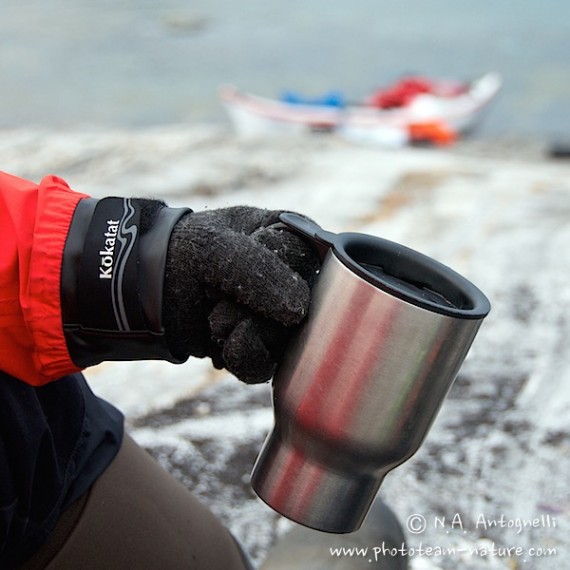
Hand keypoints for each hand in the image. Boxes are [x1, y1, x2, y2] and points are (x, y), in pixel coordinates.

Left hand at [163, 207, 319, 382]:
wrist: (145, 286)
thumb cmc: (181, 252)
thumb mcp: (214, 247)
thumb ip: (259, 271)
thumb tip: (299, 312)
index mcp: (288, 239)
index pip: (305, 261)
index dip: (270, 270)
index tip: (236, 259)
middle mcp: (291, 278)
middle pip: (300, 309)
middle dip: (252, 311)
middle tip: (215, 296)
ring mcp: (277, 316)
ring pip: (284, 342)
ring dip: (243, 334)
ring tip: (215, 320)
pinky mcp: (260, 346)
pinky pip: (266, 366)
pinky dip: (240, 358)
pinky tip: (221, 344)